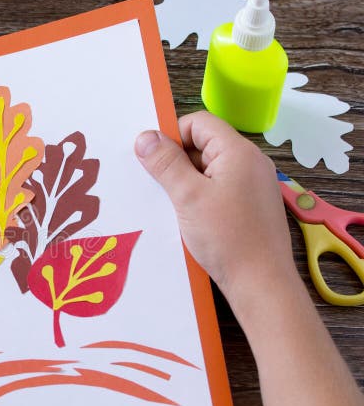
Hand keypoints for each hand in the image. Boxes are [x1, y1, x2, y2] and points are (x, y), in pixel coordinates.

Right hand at [134, 111, 296, 300]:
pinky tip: (188, 218)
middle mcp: (249, 162)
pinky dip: (199, 197)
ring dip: (185, 182)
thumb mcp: (188, 196)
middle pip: (203, 144)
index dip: (172, 135)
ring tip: (172, 205)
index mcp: (238, 152)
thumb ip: (166, 163)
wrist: (260, 283)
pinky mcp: (249, 205)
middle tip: (158, 186)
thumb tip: (145, 136)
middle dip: (176, 161)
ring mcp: (251, 185)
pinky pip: (218, 188)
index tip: (153, 161)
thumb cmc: (227, 238)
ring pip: (208, 169)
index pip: (199, 122)